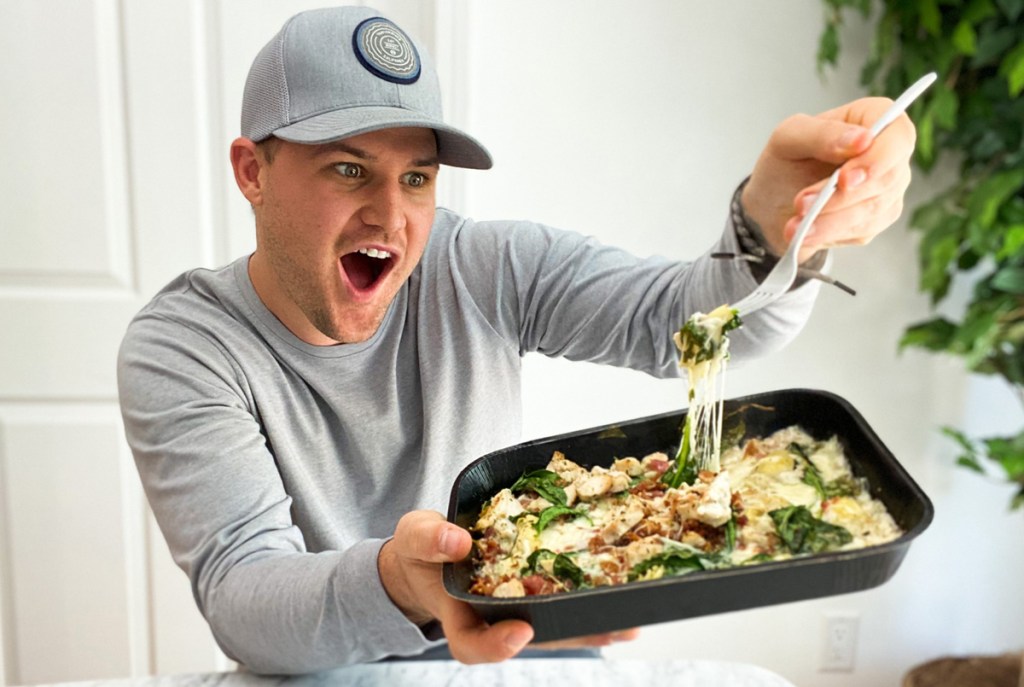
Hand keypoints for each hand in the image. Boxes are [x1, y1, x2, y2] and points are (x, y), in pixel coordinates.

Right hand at [378, 510, 637, 662]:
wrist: (434, 548)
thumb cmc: (423, 548)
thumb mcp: (415, 538)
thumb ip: (430, 540)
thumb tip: (457, 541)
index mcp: (460, 615)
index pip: (473, 645)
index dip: (497, 646)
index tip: (520, 631)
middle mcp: (495, 619)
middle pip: (533, 638)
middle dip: (571, 636)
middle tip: (610, 631)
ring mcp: (518, 609)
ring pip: (556, 625)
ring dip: (593, 625)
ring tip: (630, 624)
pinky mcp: (535, 591)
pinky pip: (563, 598)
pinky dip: (591, 597)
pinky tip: (623, 591)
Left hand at [741, 96, 916, 263]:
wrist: (772, 204)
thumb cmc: (785, 162)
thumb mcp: (789, 138)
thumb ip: (823, 134)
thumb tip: (862, 139)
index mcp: (872, 119)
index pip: (898, 135)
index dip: (877, 159)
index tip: (844, 179)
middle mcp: (888, 153)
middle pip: (886, 178)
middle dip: (841, 197)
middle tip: (802, 204)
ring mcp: (887, 188)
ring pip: (873, 209)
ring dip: (830, 219)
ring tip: (795, 223)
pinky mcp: (876, 220)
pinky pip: (862, 230)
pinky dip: (829, 233)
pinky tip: (804, 233)